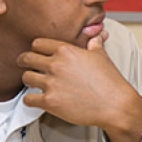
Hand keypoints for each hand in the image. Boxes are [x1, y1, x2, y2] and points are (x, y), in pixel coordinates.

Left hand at [17, 33, 141, 141]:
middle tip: (27, 66)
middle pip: (26, 58)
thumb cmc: (111, 82)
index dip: (36, 48)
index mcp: (67, 51)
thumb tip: (96, 36)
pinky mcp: (50, 101)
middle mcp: (56, 65)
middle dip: (25, 62)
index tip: (37, 53)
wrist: (116, 104)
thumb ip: (94, 44)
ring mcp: (51, 83)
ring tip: (34, 83)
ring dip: (29, 80)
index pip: (38, 43)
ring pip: (26, 77)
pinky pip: (28, 99)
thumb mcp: (102, 57)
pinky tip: (36, 99)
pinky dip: (30, 100)